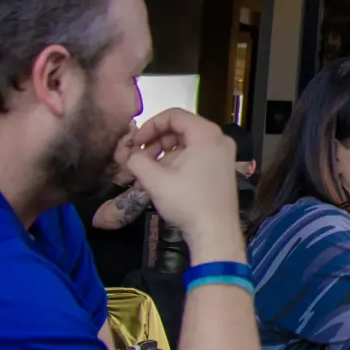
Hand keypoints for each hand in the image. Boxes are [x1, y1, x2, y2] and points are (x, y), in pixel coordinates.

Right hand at [121, 109, 241, 255]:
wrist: (216, 233)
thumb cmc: (188, 202)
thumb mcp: (156, 180)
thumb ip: (136, 160)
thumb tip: (127, 154)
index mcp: (207, 134)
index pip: (174, 115)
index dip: (150, 126)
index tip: (135, 143)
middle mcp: (218, 140)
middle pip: (179, 130)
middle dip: (154, 144)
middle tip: (138, 160)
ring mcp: (222, 156)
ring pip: (184, 146)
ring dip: (161, 157)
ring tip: (142, 176)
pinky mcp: (220, 170)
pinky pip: (193, 158)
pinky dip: (174, 165)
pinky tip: (156, 183)